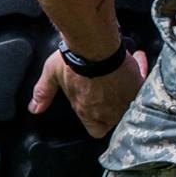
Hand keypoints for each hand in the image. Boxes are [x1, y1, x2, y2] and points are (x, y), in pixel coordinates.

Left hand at [29, 46, 148, 138]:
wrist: (96, 46)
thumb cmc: (74, 61)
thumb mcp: (52, 76)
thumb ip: (43, 93)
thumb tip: (34, 108)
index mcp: (88, 113)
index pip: (96, 130)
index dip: (97, 121)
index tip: (96, 107)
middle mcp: (109, 111)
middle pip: (115, 116)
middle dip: (114, 102)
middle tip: (111, 86)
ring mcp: (125, 100)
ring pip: (131, 100)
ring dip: (128, 88)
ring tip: (125, 73)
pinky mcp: (138, 85)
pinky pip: (141, 82)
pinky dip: (139, 71)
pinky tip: (137, 59)